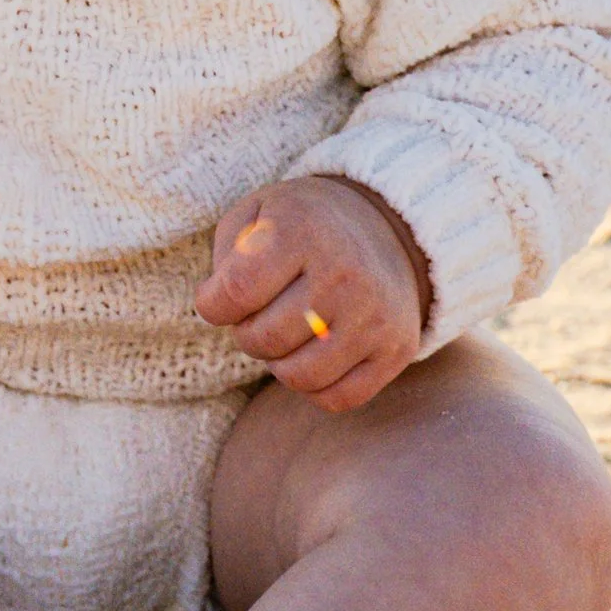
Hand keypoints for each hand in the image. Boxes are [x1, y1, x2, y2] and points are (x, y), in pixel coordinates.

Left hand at [194, 174, 430, 411]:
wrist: (385, 227)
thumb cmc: (303, 226)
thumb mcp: (256, 212)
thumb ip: (226, 254)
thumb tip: (219, 307)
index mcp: (303, 229)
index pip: (236, 291)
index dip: (213, 305)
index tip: (217, 299)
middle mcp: (345, 272)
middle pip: (263, 339)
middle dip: (246, 332)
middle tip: (258, 313)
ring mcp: (376, 314)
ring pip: (298, 377)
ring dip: (278, 362)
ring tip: (286, 332)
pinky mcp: (397, 348)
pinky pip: (336, 398)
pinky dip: (314, 385)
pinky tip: (314, 352)